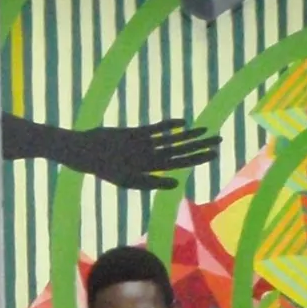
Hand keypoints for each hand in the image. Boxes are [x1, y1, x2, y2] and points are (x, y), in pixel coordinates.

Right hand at [72, 120, 220, 191]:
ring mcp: (145, 144)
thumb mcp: (129, 180)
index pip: (181, 162)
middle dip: (200, 145)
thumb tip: (176, 184)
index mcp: (152, 169)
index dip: (198, 157)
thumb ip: (152, 182)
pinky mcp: (137, 133)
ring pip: (172, 139)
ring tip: (206, 130)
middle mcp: (152, 156)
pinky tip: (182, 123)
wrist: (86, 152)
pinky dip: (169, 125)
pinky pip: (156, 128)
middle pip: (181, 150)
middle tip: (219, 139)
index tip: (215, 153)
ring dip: (189, 135)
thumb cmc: (104, 169)